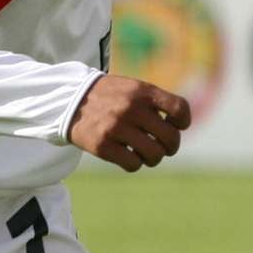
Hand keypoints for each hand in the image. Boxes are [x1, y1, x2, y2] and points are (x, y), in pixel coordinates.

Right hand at [66, 76, 191, 171]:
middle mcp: (131, 108)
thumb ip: (154, 103)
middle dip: (171, 147)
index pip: (179, 108)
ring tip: (146, 154)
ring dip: (154, 158)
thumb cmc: (108, 97)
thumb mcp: (132, 88)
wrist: (69, 100)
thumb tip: (177, 129)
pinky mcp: (102, 145)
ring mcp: (116, 127)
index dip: (183, 122)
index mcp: (142, 91)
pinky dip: (135, 164)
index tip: (176, 126)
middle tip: (164, 148)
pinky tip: (128, 156)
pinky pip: (133, 164)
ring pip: (154, 155)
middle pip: (170, 137)